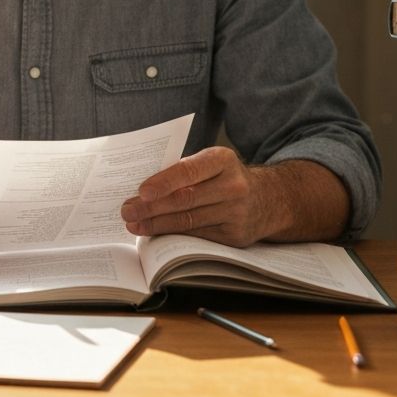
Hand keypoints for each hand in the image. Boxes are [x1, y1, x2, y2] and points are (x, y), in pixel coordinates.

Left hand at [120, 147, 270, 247]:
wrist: (268, 198)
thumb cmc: (225, 177)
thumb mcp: (211, 162)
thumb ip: (184, 170)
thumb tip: (143, 189)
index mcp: (223, 160)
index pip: (189, 170)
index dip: (164, 182)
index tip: (141, 192)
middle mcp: (233, 186)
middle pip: (185, 199)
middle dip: (151, 207)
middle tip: (127, 211)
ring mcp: (236, 213)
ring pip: (189, 221)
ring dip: (157, 224)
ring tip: (134, 224)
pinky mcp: (235, 236)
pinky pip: (198, 237)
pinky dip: (173, 235)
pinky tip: (155, 233)